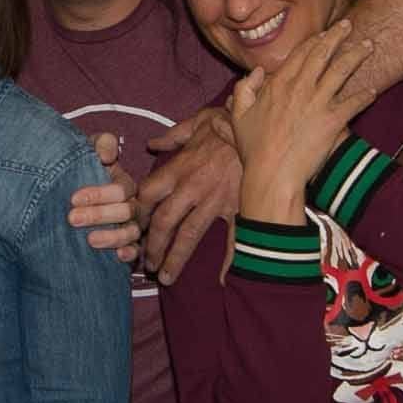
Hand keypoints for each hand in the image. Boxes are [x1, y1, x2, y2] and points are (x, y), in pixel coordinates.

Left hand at [67, 132, 140, 264]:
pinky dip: (130, 254)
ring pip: (131, 233)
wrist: (64, 191)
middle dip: (99, 215)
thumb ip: (100, 144)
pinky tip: (118, 256)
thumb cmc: (79, 170)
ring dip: (112, 237)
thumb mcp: (87, 151)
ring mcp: (131, 227)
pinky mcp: (127, 245)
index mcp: (125, 185)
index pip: (121, 189)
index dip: (99, 194)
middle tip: (72, 218)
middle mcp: (131, 206)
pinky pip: (136, 251)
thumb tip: (106, 154)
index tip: (73, 198)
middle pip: (125, 212)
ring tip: (89, 240)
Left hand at [138, 108, 241, 283]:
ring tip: (164, 278)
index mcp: (179, 168)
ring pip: (189, 235)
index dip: (138, 214)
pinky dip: (229, 261)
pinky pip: (232, 238)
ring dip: (174, 258)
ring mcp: (215, 201)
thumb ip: (173, 136)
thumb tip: (153, 143)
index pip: (148, 195)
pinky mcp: (239, 208)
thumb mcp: (198, 121)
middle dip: (152, 246)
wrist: (268, 129)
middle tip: (145, 264)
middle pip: (164, 222)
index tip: (134, 228)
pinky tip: (223, 281)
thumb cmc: (232, 123)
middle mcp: (192, 188)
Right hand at [230, 20, 376, 223]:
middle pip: (322, 54)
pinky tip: (374, 90)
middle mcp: (300, 88)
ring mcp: (317, 103)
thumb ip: (244, 89)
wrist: (272, 173)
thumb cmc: (253, 148)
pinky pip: (354, 103)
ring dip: (357, 55)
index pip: (299, 54)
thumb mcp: (238, 115)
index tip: (323, 33)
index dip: (313, 41)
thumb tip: (256, 73)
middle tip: (348, 25)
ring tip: (368, 45)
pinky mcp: (333, 121)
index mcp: (277, 85)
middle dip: (337, 36)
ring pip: (342, 71)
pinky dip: (366, 96)